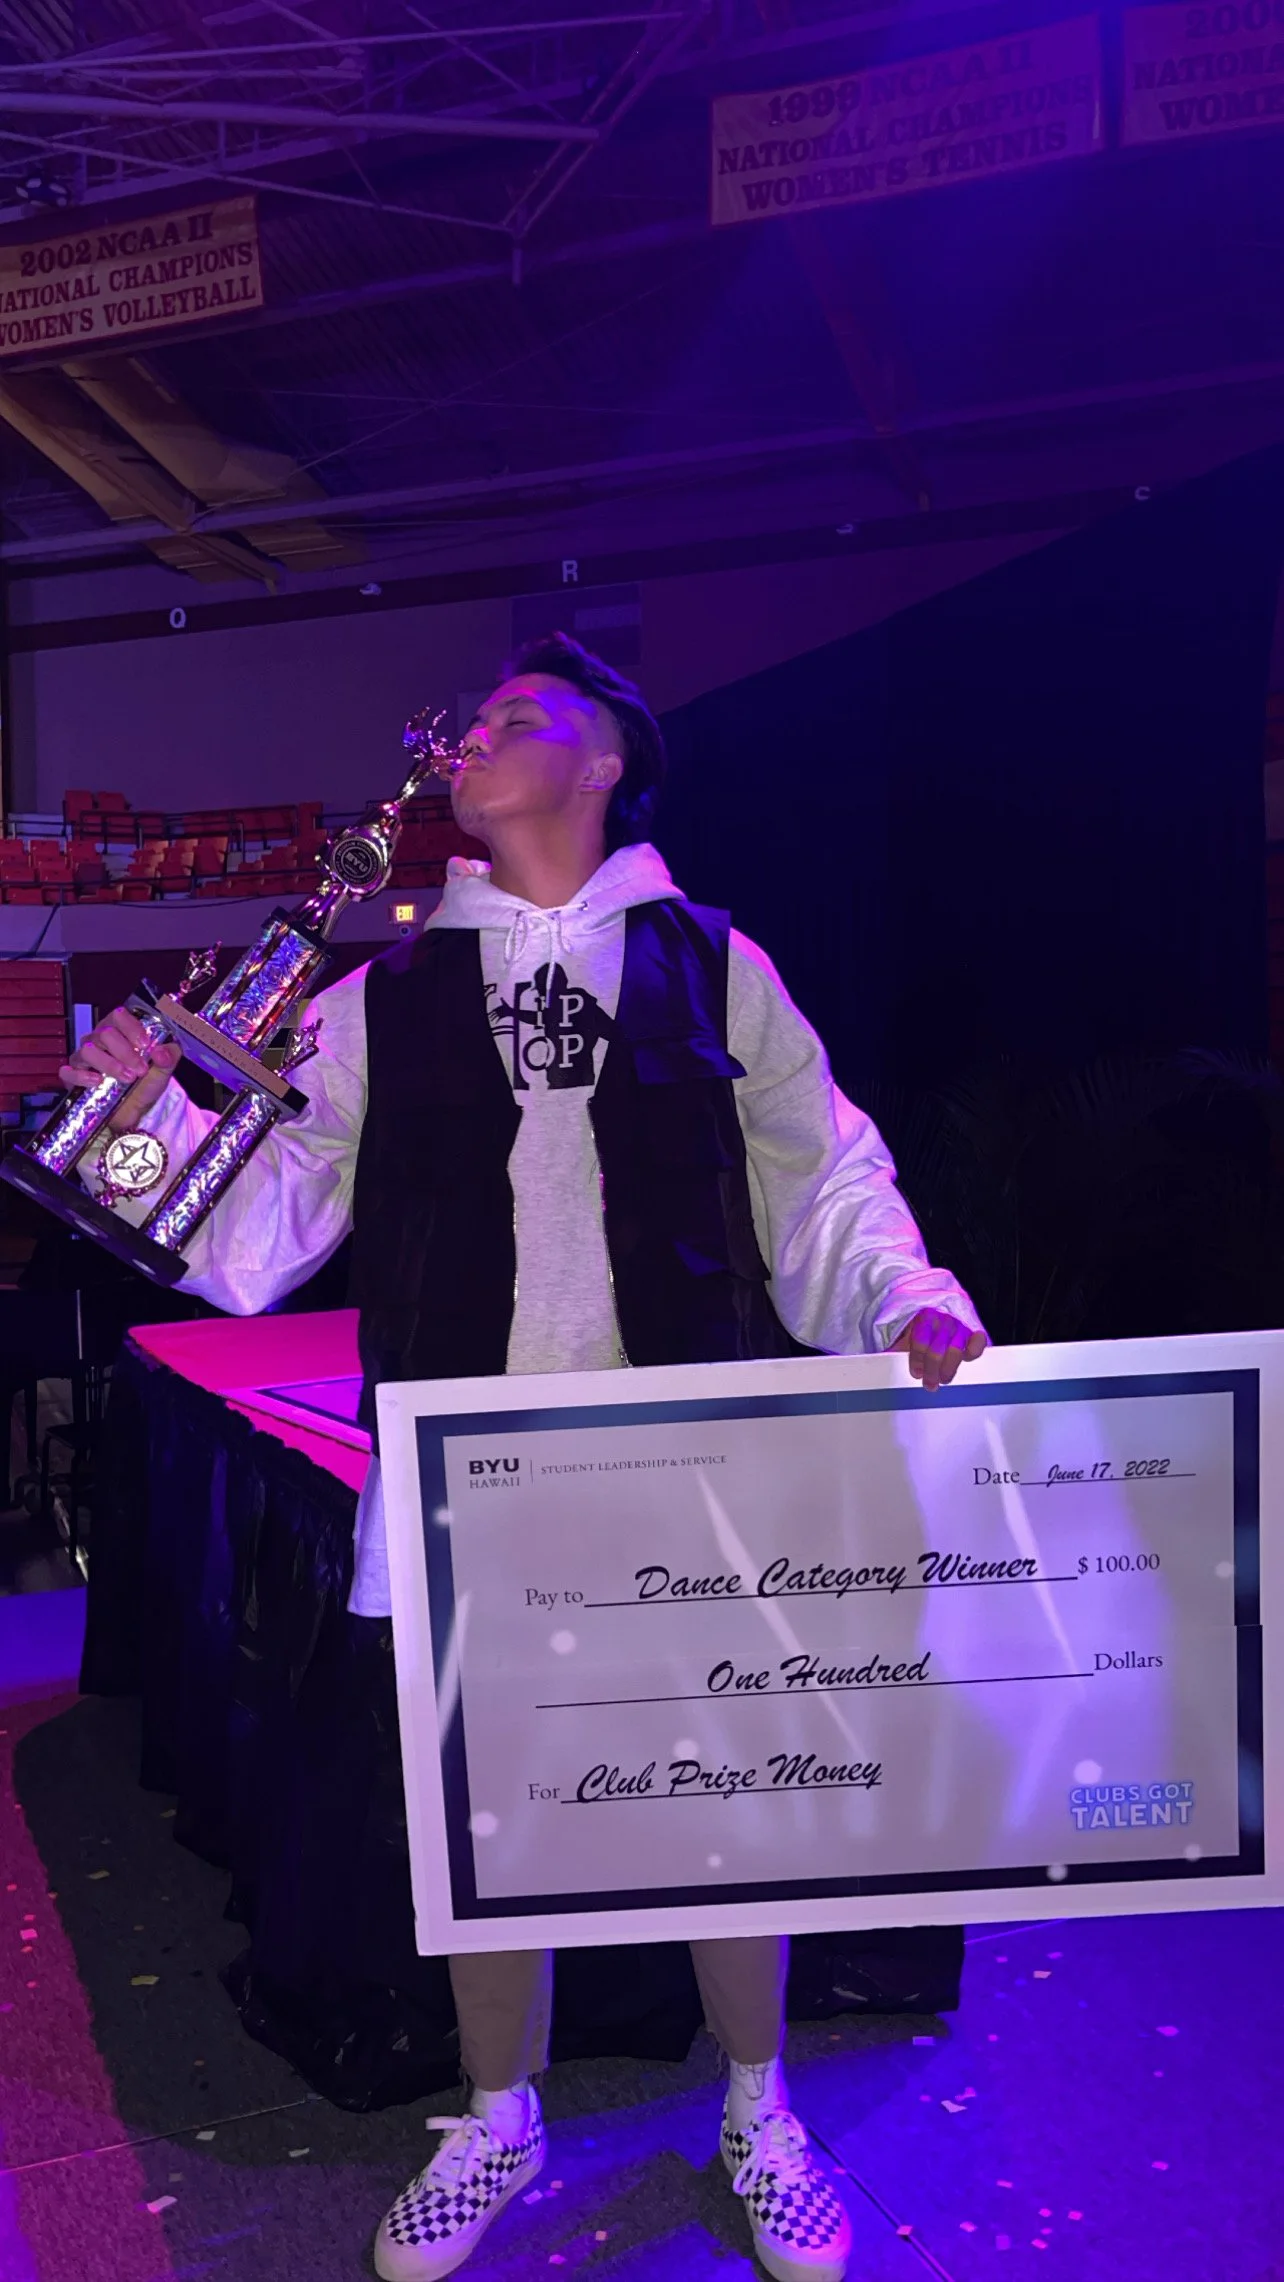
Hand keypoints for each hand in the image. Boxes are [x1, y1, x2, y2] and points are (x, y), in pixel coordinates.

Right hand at [59, 1005, 180, 1129]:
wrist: (135, 1112)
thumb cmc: (145, 1084)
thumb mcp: (163, 1070)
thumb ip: (168, 1057)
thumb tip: (162, 1051)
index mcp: (119, 1032)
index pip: (118, 1016)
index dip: (131, 1028)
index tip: (145, 1045)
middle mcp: (99, 1040)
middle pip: (104, 1034)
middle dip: (126, 1052)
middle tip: (140, 1070)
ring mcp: (84, 1058)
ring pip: (88, 1050)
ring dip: (110, 1065)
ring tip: (127, 1079)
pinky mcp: (74, 1077)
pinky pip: (68, 1071)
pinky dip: (82, 1076)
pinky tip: (98, 1082)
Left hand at [892, 1309, 987, 1391]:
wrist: (939, 1309)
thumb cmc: (923, 1327)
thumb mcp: (906, 1333)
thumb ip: (898, 1347)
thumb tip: (886, 1364)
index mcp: (923, 1317)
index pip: (920, 1340)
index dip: (917, 1359)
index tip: (916, 1373)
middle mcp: (942, 1318)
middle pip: (936, 1349)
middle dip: (932, 1370)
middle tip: (930, 1384)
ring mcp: (959, 1323)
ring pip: (955, 1349)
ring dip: (948, 1368)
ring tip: (943, 1379)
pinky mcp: (974, 1329)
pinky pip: (977, 1341)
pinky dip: (973, 1351)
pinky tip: (966, 1359)